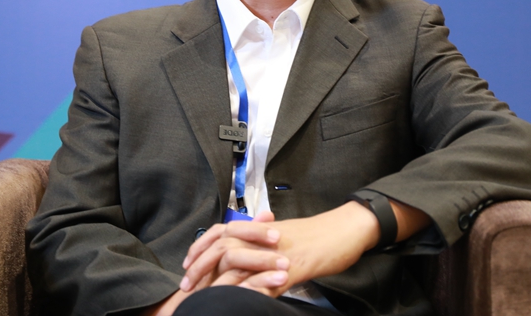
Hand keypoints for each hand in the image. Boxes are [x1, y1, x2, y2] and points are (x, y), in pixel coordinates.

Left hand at [182, 202, 378, 297]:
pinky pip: (266, 282)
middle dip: (200, 267)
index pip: (220, 233)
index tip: (187, 265)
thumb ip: (261, 242)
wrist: (344, 230)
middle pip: (222, 246)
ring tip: (205, 298)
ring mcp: (277, 252)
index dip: (200, 248)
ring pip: (239, 263)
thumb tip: (242, 256)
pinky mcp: (293, 267)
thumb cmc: (317, 235)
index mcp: (260, 229)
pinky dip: (250, 292)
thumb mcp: (284, 235)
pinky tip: (239, 302)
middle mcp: (265, 238)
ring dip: (219, 282)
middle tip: (187, 286)